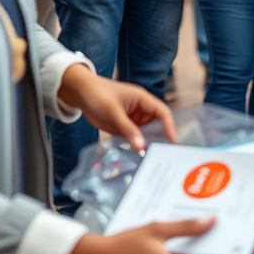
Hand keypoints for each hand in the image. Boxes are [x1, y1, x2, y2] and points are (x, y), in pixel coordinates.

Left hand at [57, 65, 176, 151]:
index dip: (169, 126)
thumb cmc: (99, 95)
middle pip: (156, 125)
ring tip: (152, 160)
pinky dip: (135, 146)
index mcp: (143, 99)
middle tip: (163, 156)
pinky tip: (136, 158)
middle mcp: (141, 110)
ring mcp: (132, 119)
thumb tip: (142, 147)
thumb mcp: (113, 111)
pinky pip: (133, 137)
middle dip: (160, 138)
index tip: (173, 142)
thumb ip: (128, 129)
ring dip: (148, 144)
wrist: (80, 93)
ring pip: (145, 133)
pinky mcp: (123, 127)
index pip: (162, 112)